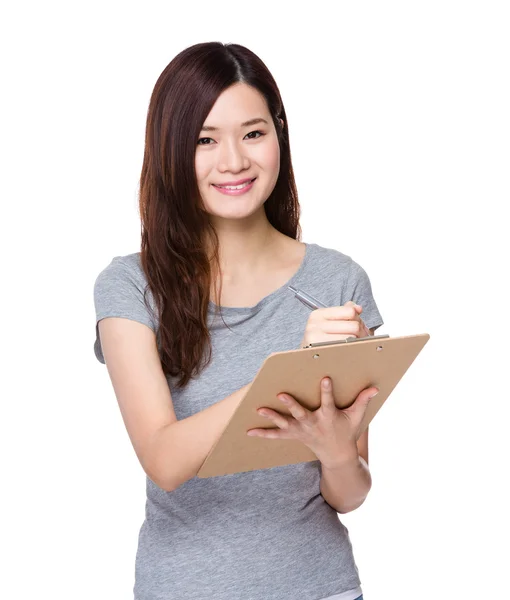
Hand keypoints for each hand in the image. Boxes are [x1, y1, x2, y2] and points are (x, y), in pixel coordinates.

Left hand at [247, 377, 378, 468]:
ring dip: (272, 417)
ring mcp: (302, 431)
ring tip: (259, 409)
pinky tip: (249, 431)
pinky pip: (277, 435)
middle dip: (291, 404)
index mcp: (329, 417)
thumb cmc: (347, 432)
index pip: (328, 401)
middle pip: (301, 413)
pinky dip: (264, 433)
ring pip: (285, 423)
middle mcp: (313, 424)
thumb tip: (375, 387)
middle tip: (280, 394)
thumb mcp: (356, 417)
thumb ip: (363, 400)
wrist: (337, 456)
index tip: (325, 378)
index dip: (327, 390)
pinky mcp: (294, 435)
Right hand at [300, 301, 370, 347]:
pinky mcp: (321, 353)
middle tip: (358, 337)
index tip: (357, 324)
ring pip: (352, 338)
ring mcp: (316, 340)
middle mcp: (315, 326)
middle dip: (360, 332)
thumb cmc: (322, 338)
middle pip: (353, 326)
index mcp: (318, 314)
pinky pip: (346, 349)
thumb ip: (345, 311)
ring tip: (353, 344)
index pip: (349, 312)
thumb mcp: (330, 320)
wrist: (308, 356)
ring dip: (357, 342)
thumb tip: (358, 308)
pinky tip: (348, 350)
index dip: (358, 318)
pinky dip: (351, 350)